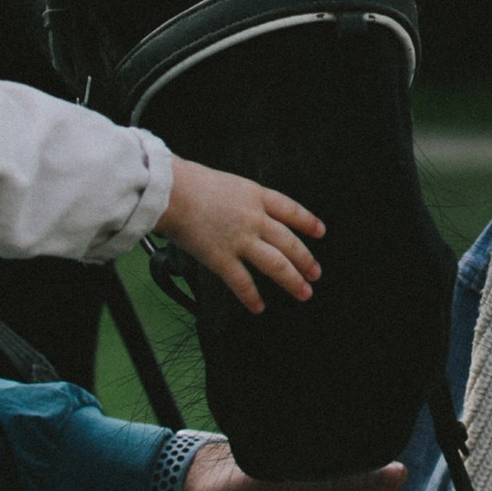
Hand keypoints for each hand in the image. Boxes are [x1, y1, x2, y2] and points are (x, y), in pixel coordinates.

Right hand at [157, 158, 323, 312]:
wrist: (171, 191)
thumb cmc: (190, 183)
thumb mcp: (228, 184)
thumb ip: (243, 200)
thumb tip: (248, 213)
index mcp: (256, 196)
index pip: (291, 210)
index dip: (308, 222)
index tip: (320, 232)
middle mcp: (254, 219)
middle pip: (289, 242)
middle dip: (306, 260)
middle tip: (315, 273)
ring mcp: (240, 240)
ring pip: (276, 264)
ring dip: (292, 280)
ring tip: (304, 293)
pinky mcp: (222, 258)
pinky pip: (243, 283)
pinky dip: (252, 298)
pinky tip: (259, 307)